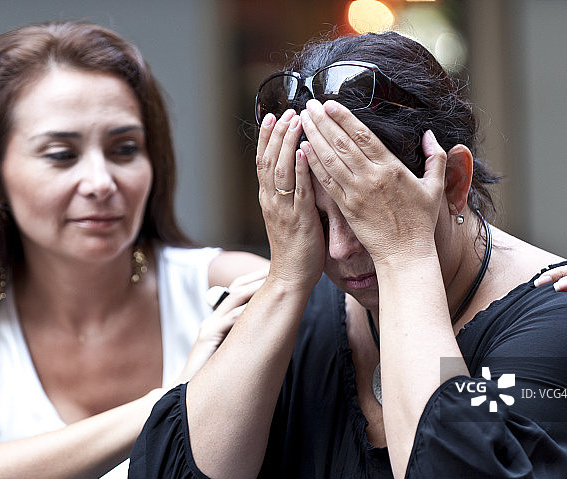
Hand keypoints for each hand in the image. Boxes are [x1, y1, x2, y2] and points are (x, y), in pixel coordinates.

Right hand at [177, 269, 267, 382]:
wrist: (187, 393)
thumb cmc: (211, 375)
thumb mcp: (230, 352)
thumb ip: (242, 340)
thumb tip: (269, 333)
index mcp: (219, 320)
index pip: (238, 291)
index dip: (256, 280)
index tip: (276, 274)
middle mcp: (214, 319)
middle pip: (237, 288)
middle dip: (258, 277)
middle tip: (277, 269)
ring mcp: (209, 326)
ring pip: (235, 299)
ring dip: (256, 288)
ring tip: (273, 281)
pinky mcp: (207, 337)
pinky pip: (229, 320)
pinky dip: (246, 312)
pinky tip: (262, 308)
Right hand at [256, 110, 324, 290]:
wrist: (290, 278)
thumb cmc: (296, 250)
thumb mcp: (290, 216)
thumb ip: (293, 194)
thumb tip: (302, 171)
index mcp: (269, 199)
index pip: (263, 161)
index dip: (267, 138)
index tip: (273, 116)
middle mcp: (271, 201)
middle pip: (268, 160)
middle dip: (277, 133)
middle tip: (286, 111)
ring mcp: (283, 209)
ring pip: (279, 169)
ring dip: (286, 143)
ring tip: (294, 121)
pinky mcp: (298, 219)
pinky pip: (297, 190)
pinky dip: (298, 169)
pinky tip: (302, 151)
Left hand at [299, 99, 445, 262]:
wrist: (406, 254)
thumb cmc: (421, 222)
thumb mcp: (435, 187)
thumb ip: (436, 157)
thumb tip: (430, 134)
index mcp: (392, 168)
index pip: (363, 136)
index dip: (344, 118)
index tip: (329, 104)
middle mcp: (371, 178)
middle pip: (342, 143)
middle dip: (323, 121)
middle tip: (309, 104)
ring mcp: (356, 193)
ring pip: (330, 159)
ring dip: (314, 137)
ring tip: (303, 120)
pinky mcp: (346, 208)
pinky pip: (326, 182)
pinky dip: (313, 164)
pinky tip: (303, 149)